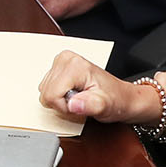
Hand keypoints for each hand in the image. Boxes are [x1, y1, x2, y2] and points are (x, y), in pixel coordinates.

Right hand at [39, 50, 154, 124]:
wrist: (121, 96)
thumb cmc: (114, 100)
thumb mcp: (105, 106)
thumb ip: (89, 105)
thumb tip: (73, 104)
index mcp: (75, 65)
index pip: (50, 94)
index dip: (64, 107)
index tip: (80, 105)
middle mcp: (66, 59)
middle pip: (46, 92)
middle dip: (61, 103)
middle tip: (80, 101)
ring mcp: (61, 61)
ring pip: (44, 90)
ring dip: (60, 99)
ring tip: (79, 97)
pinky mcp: (58, 66)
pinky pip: (46, 87)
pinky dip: (59, 95)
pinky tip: (73, 93)